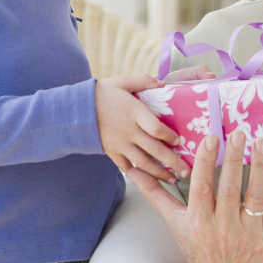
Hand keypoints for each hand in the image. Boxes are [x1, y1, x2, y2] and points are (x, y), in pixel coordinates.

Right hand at [94, 66, 212, 182]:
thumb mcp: (123, 81)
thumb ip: (144, 80)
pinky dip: (139, 175)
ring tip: (173, 180)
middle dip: (172, 162)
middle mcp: (129, 131)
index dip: (169, 136)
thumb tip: (163, 83)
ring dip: (159, 173)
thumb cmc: (102, 93)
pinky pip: (127, 167)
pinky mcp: (112, 153)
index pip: (156, 128)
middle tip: (186, 171)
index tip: (179, 141)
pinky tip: (150, 181)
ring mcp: (120, 144)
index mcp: (135, 112)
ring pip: (143, 163)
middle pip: (154, 150)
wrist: (76, 109)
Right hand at [128, 128, 262, 262]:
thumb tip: (132, 170)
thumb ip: (156, 195)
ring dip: (260, 167)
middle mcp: (222, 228)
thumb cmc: (198, 249)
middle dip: (234, 159)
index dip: (206, 162)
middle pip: (230, 189)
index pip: (202, 187)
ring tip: (261, 142)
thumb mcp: (174, 224)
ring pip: (256, 196)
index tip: (212, 137)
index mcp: (198, 222)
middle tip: (239, 132)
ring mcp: (247, 234)